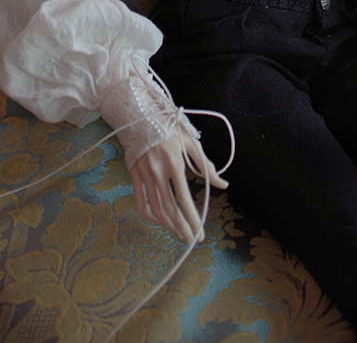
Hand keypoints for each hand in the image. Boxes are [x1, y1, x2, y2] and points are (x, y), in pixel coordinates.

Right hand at [130, 130, 227, 244]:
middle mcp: (157, 172)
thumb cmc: (169, 127)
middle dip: (182, 227)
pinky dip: (149, 215)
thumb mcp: (191, 142)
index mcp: (174, 163)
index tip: (200, 233)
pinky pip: (140, 201)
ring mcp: (143, 174)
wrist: (140, 115)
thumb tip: (223, 184)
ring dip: (168, 224)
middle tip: (191, 240)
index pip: (184, 199)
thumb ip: (206, 165)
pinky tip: (159, 220)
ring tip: (179, 232)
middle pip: (170, 209)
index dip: (193, 219)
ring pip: (155, 208)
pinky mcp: (134, 175)